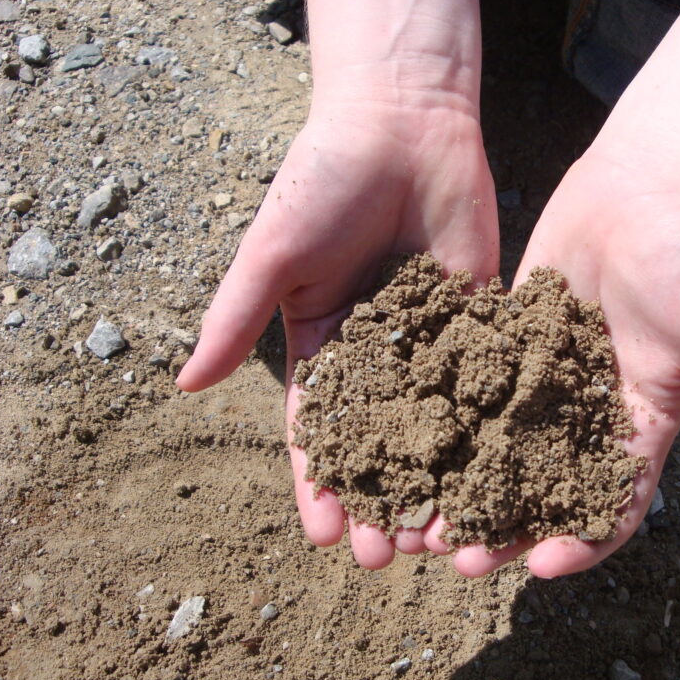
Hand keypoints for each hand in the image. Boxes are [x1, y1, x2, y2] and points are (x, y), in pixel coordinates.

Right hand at [176, 99, 497, 568]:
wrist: (402, 121)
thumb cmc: (324, 180)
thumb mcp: (273, 254)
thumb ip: (234, 319)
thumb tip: (185, 386)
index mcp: (322, 344)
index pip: (316, 430)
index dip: (317, 484)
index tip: (323, 537)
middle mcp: (376, 352)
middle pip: (378, 440)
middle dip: (380, 498)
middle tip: (383, 558)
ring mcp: (431, 338)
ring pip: (435, 422)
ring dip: (437, 478)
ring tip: (441, 535)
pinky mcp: (479, 318)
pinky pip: (483, 377)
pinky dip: (486, 426)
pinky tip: (494, 472)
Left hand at [448, 148, 679, 578]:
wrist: (645, 184)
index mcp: (639, 426)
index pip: (610, 504)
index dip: (581, 541)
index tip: (541, 566)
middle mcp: (586, 413)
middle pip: (542, 487)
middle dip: (506, 526)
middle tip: (463, 559)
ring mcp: (542, 379)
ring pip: (498, 447)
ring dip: (466, 486)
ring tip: (424, 521)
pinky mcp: (507, 341)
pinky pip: (473, 389)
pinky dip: (445, 419)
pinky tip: (406, 441)